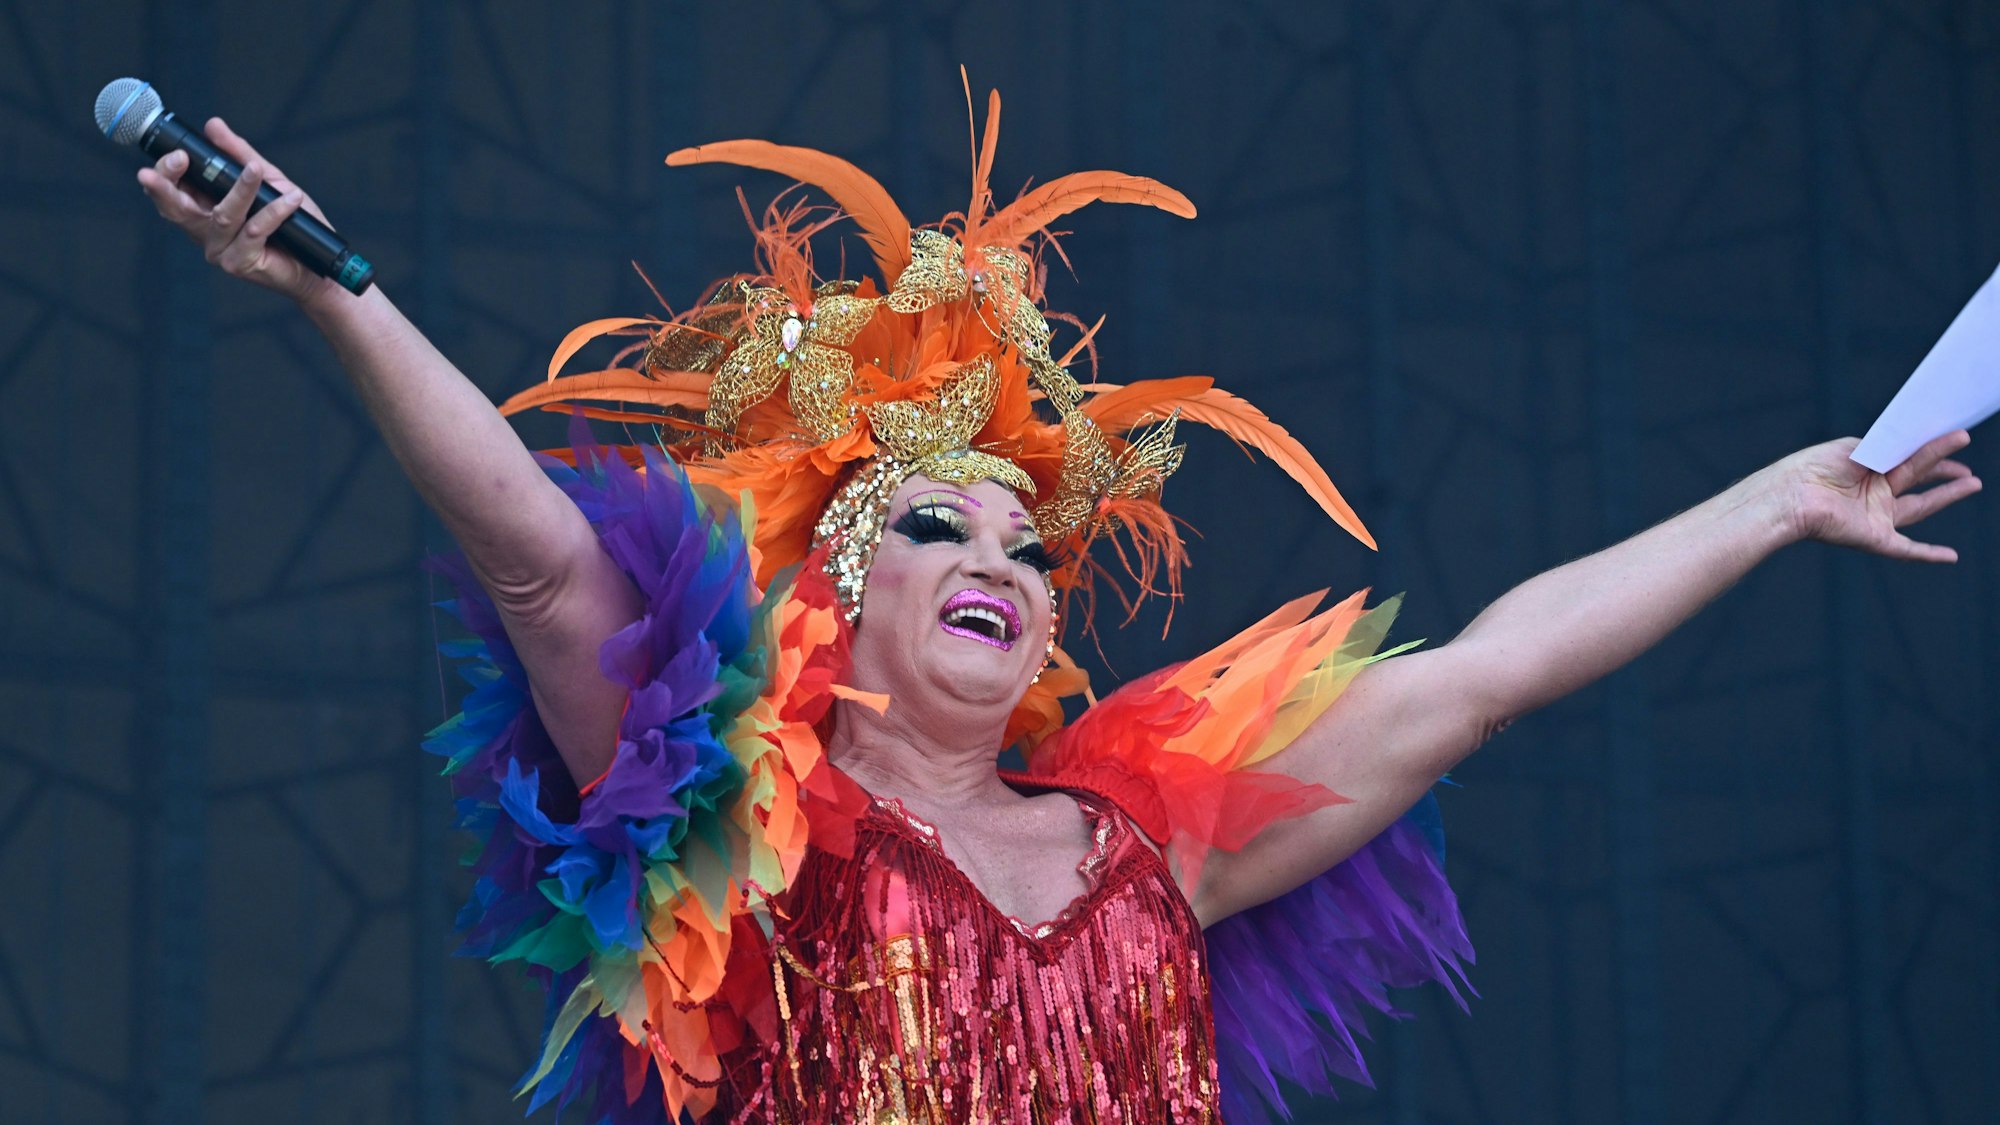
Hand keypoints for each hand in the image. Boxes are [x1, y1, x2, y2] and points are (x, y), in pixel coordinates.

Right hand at [136, 117, 336, 305]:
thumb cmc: (291, 226)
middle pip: (175, 208)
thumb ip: (239, 155)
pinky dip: (273, 211)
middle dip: (170, 182)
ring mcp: (220, 251)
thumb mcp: (267, 182)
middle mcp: (204, 233)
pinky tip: (291, 199)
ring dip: (242, 189)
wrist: (317, 265)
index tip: (176, 154)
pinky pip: (254, 231)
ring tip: (257, 171)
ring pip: (222, 215)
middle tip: (179, 158)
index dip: (164, 175)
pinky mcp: (240, 264)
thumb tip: (213, 126)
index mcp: (202, 212)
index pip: (169, 194)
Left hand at [1784, 431, 1980, 561]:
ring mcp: (1876, 516)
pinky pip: (1907, 550)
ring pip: (1920, 508)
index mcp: (1868, 469)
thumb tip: (1917, 441)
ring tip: (1974, 483)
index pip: (1908, 460)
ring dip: (1948, 496)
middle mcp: (1874, 493)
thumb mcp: (1857, 449)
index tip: (1957, 438)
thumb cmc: (1814, 467)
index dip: (1933, 451)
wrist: (1793, 494)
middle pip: (1918, 480)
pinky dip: (1929, 554)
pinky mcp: (1874, 537)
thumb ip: (1888, 447)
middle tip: (1970, 467)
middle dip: (1946, 472)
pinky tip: (1951, 557)